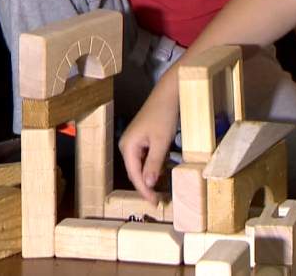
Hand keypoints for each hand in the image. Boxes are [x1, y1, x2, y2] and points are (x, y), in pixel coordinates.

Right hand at [117, 87, 178, 201]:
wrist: (168, 94)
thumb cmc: (164, 115)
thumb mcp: (161, 142)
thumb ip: (154, 164)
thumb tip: (148, 184)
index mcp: (128, 147)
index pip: (134, 175)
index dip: (144, 190)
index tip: (154, 203)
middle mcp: (127, 145)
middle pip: (136, 172)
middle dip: (147, 186)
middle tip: (158, 200)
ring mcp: (134, 142)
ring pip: (141, 166)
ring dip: (151, 177)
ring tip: (161, 191)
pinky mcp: (142, 138)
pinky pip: (146, 157)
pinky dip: (153, 166)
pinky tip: (162, 174)